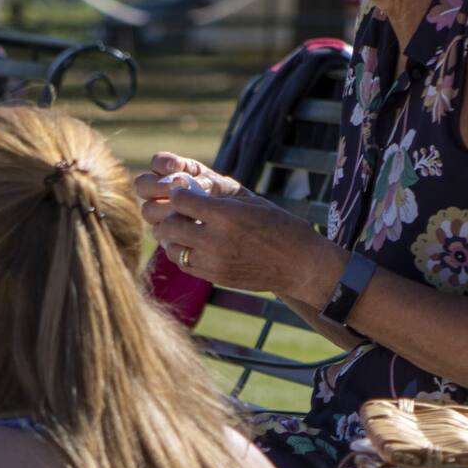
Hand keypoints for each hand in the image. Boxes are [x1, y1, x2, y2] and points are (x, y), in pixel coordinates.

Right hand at [134, 152, 242, 237]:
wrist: (241, 231)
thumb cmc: (232, 203)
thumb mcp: (225, 190)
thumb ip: (208, 183)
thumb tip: (189, 183)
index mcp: (176, 173)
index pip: (157, 162)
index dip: (162, 163)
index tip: (176, 167)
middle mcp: (162, 192)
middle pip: (143, 185)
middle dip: (157, 186)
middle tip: (174, 190)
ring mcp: (161, 214)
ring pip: (148, 210)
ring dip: (164, 210)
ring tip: (186, 213)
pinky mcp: (165, 236)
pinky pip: (159, 234)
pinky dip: (171, 232)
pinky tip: (188, 233)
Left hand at [136, 152, 339, 300]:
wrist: (299, 265)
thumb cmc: (279, 227)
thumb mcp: (252, 203)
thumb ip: (218, 198)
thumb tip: (186, 191)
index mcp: (226, 214)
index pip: (180, 199)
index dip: (178, 193)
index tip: (183, 191)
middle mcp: (215, 239)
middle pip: (170, 225)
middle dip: (169, 215)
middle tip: (176, 211)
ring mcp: (213, 262)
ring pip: (172, 247)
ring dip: (172, 236)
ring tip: (182, 229)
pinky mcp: (214, 277)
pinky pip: (183, 264)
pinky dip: (182, 253)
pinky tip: (191, 246)